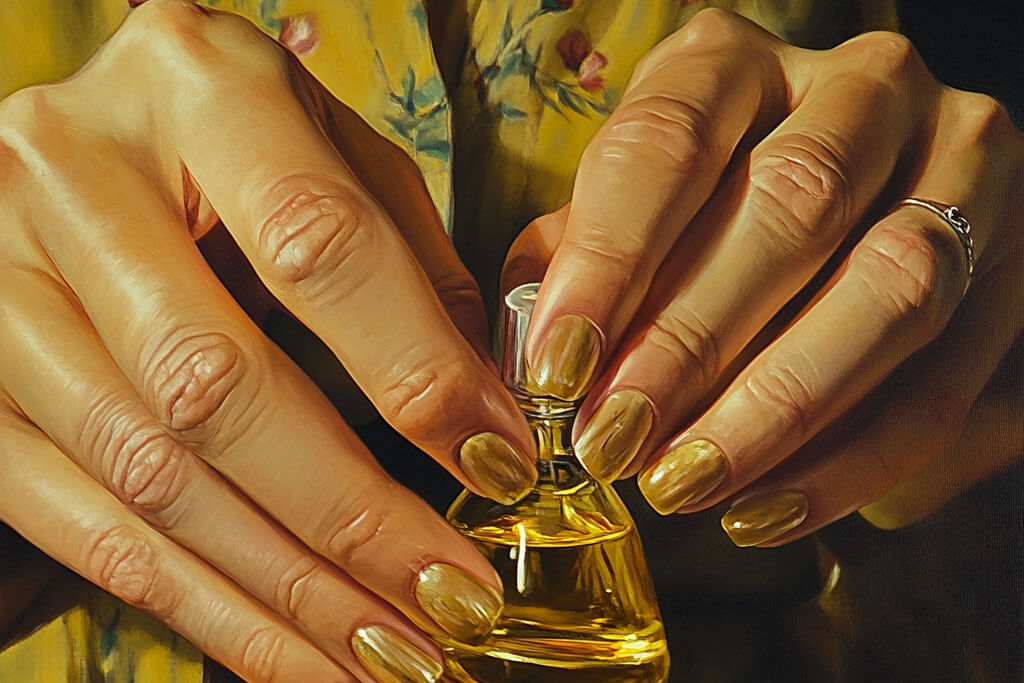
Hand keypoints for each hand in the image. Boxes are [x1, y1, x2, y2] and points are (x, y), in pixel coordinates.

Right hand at [0, 1, 537, 679]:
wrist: (88, 142)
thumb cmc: (238, 141)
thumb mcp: (335, 153)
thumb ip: (411, 269)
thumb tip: (485, 416)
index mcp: (193, 86)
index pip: (317, 248)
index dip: (415, 373)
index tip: (495, 467)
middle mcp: (69, 174)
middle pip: (217, 387)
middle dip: (350, 516)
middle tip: (450, 600)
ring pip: (151, 478)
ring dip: (285, 591)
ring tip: (390, 653)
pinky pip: (86, 524)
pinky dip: (203, 607)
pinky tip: (291, 649)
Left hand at [504, 9, 1022, 545]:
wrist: (863, 191)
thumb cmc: (703, 205)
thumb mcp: (630, 207)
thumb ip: (582, 258)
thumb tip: (536, 361)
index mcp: (738, 61)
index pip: (667, 146)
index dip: (608, 264)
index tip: (557, 371)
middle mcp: (860, 85)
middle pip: (789, 210)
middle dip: (692, 344)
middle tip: (616, 443)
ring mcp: (955, 158)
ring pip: (887, 288)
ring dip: (776, 408)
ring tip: (686, 484)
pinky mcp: (1012, 252)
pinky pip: (944, 374)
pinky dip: (854, 459)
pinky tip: (765, 509)